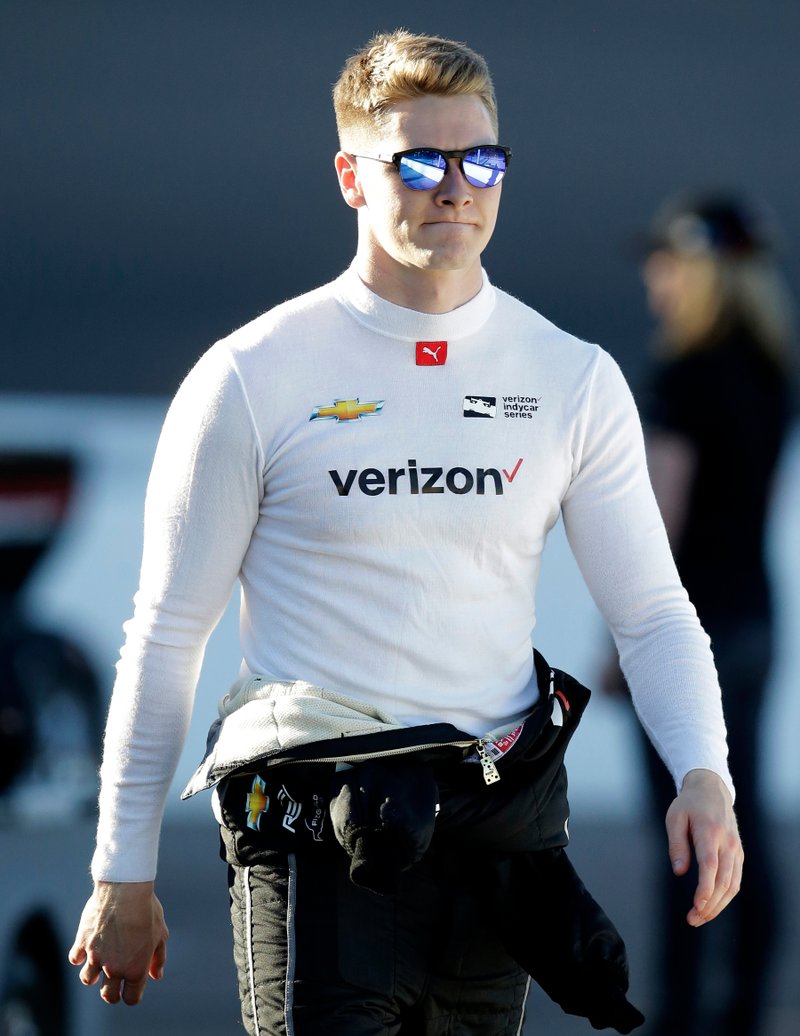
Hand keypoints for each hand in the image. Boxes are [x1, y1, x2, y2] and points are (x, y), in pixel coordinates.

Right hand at [68, 881, 168, 1004]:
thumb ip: (158, 958)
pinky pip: (75, 959)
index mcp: (135, 969)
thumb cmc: (147, 910)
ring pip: (87, 980)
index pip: (130, 998)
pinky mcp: (82, 943)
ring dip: (92, 976)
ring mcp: (96, 956)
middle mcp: (114, 968)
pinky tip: (86, 948)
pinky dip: (79, 956)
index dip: (131, 995)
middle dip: (111, 994)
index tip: (131, 988)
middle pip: (108, 996)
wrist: (126, 891)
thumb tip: (155, 976)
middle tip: (113, 984)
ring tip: (98, 964)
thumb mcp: (160, 934)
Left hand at [665, 768, 742, 926]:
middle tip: (692, 919)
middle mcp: (727, 843)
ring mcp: (736, 849)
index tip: (696, 906)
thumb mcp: (675, 818)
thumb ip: (676, 844)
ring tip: (700, 917)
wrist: (712, 790)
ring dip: (718, 905)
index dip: (705, 889)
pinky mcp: (738, 853)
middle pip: (723, 881)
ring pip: (733, 885)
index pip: (710, 866)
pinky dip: (726, 896)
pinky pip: (735, 880)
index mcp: (710, 832)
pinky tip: (712, 905)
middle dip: (709, 904)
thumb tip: (679, 871)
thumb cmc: (689, 804)